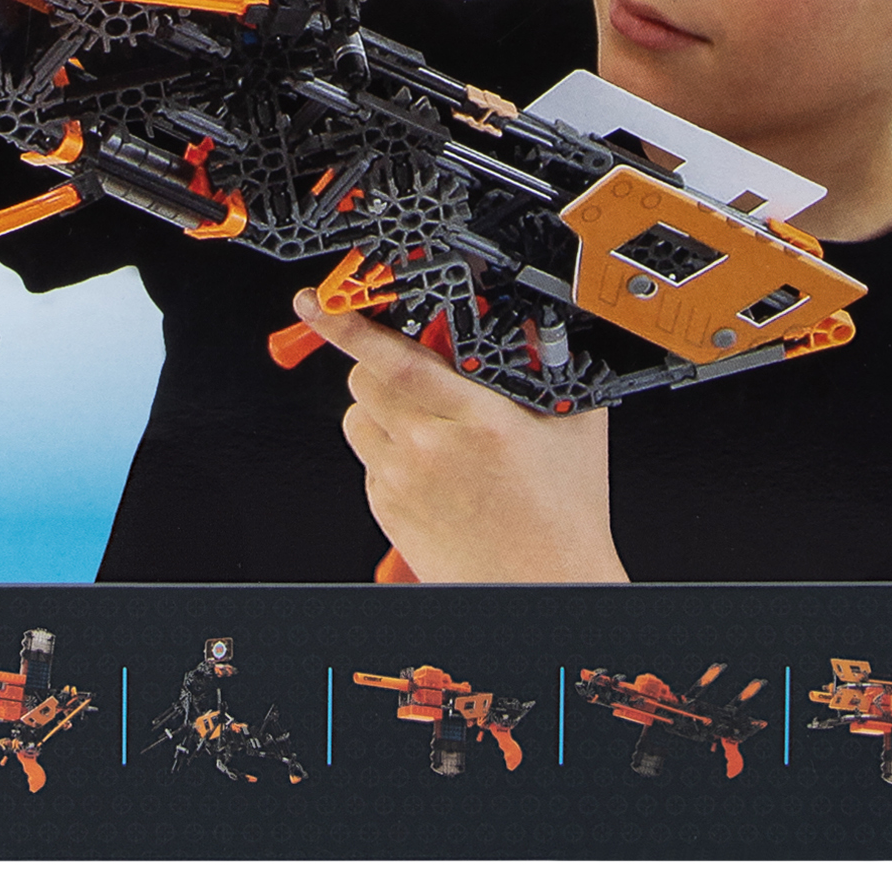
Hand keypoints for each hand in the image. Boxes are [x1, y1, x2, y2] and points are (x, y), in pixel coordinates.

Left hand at [290, 294, 626, 584]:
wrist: (544, 587)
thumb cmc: (563, 519)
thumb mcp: (574, 426)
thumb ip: (548, 365)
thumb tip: (532, 324)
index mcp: (477, 421)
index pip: (394, 360)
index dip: (348, 326)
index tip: (318, 304)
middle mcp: (429, 450)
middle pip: (364, 381)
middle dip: (382, 363)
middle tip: (418, 370)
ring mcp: (402, 482)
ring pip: (357, 417)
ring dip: (380, 406)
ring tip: (426, 420)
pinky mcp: (388, 509)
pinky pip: (367, 458)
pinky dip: (387, 449)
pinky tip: (430, 463)